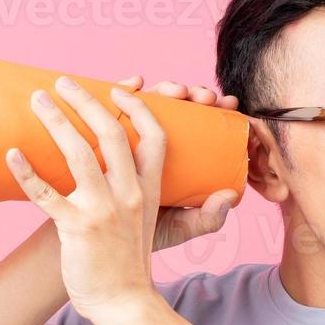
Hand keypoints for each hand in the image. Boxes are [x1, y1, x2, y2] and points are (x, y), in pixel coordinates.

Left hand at [4, 75, 238, 319]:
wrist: (119, 302)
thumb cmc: (131, 260)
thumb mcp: (167, 229)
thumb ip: (194, 208)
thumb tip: (229, 195)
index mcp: (149, 190)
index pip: (153, 137)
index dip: (138, 107)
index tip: (118, 89)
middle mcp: (128, 195)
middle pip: (110, 134)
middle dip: (86, 101)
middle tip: (63, 82)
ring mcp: (101, 210)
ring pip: (78, 154)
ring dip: (55, 121)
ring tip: (36, 99)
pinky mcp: (75, 227)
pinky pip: (46, 194)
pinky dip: (26, 173)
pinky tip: (12, 153)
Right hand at [113, 75, 242, 252]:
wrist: (94, 243)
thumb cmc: (136, 235)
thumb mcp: (175, 228)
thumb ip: (205, 218)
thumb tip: (230, 196)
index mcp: (175, 159)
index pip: (198, 127)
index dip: (214, 111)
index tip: (228, 105)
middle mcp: (151, 141)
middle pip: (176, 107)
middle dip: (194, 94)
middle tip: (204, 97)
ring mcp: (126, 133)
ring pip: (148, 101)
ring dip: (166, 87)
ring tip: (177, 91)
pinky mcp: (99, 132)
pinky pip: (113, 104)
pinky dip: (126, 87)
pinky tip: (135, 82)